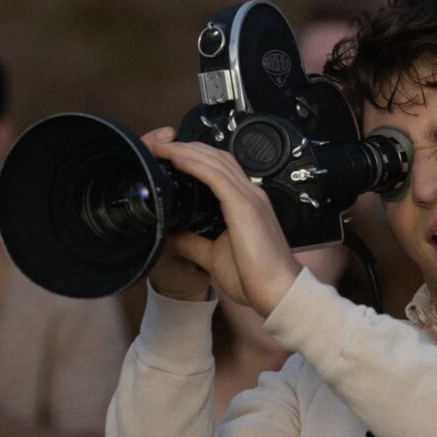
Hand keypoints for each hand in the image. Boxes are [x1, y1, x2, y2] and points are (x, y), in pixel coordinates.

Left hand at [140, 127, 302, 315]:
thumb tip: (169, 234)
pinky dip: (195, 164)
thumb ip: (193, 242)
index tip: (168, 156)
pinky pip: (216, 177)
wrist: (278, 292)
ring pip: (215, 161)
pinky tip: (176, 159)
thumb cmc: (254, 278)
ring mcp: (250, 198)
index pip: (219, 168)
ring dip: (186, 150)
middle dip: (186, 147)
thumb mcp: (213, 257)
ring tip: (161, 146)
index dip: (194, 157)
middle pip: (216, 157)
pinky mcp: (245, 206)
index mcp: (245, 204)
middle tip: (158, 144)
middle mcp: (250, 195)